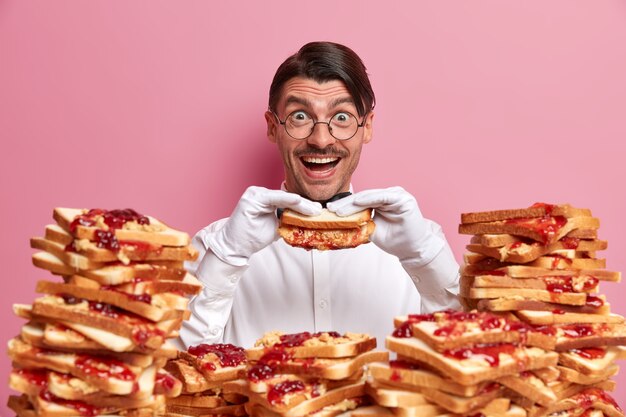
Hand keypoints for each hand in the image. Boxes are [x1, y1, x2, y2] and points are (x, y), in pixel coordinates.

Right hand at [205, 186, 321, 265]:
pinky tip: (298, 201)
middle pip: (288, 198)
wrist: (234, 246)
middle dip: (305, 205)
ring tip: (313, 210)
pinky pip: (273, 197)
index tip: (319, 211)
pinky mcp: (251, 198)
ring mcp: (255, 194)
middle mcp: (260, 193)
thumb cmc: (252, 237)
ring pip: (283, 197)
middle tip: (320, 210)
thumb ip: (288, 221)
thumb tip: (308, 221)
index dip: (305, 206)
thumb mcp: (276, 228)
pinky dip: (286, 199)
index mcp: (266, 198)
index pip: (289, 200)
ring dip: (300, 204)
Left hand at [326, 187, 442, 262]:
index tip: (329, 210)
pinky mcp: (403, 198)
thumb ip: (359, 223)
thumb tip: (339, 222)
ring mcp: (396, 195)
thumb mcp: (371, 231)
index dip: (344, 206)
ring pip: (370, 196)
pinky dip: (369, 199)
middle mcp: (388, 196)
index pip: (359, 201)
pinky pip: (383, 196)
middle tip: (330, 209)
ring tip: (339, 209)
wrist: (413, 250)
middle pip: (363, 197)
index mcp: (381, 202)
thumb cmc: (395, 240)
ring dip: (353, 202)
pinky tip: (358, 202)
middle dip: (345, 204)